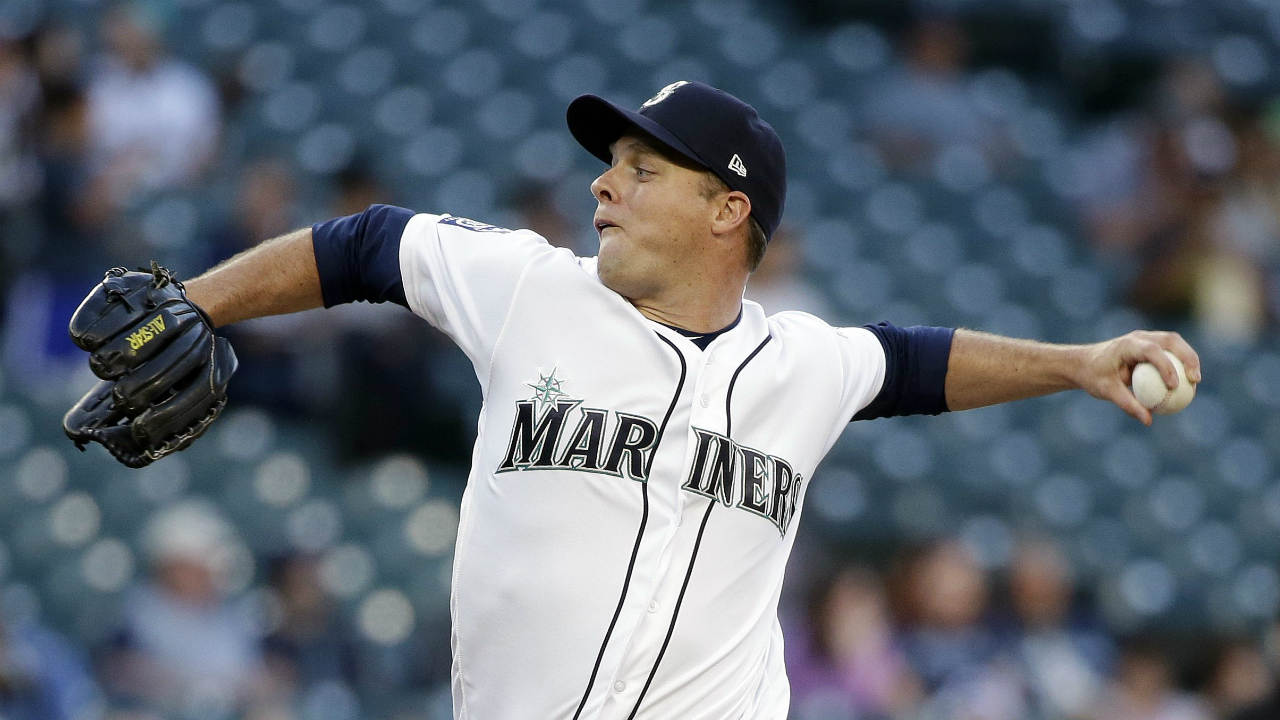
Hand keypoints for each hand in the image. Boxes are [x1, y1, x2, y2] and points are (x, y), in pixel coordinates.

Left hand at [1076, 330, 1200, 425]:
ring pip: (1175, 343)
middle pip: (1171, 341)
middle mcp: (1139, 338)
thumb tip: (1148, 420)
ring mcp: (1146, 339)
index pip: (1152, 351)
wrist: (1083, 363)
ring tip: (1195, 381)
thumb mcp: (1106, 391)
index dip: (1166, 366)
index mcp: (1127, 345)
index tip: (1174, 386)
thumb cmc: (1093, 376)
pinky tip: (1187, 383)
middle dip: (1188, 357)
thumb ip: (1127, 404)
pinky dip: (1181, 363)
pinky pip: (1171, 352)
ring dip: (1189, 358)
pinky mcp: (1151, 346)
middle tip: (1194, 380)